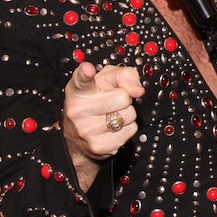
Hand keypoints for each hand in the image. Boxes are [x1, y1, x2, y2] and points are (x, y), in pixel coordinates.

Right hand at [63, 63, 144, 177]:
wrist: (79, 136)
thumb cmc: (96, 101)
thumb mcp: (107, 80)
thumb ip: (124, 75)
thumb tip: (137, 90)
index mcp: (78, 90)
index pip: (81, 79)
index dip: (85, 74)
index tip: (88, 70)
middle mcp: (78, 110)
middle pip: (123, 97)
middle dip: (124, 99)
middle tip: (111, 102)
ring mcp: (87, 130)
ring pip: (129, 115)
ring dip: (126, 114)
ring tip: (110, 115)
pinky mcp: (99, 146)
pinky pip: (130, 130)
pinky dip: (127, 128)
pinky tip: (112, 127)